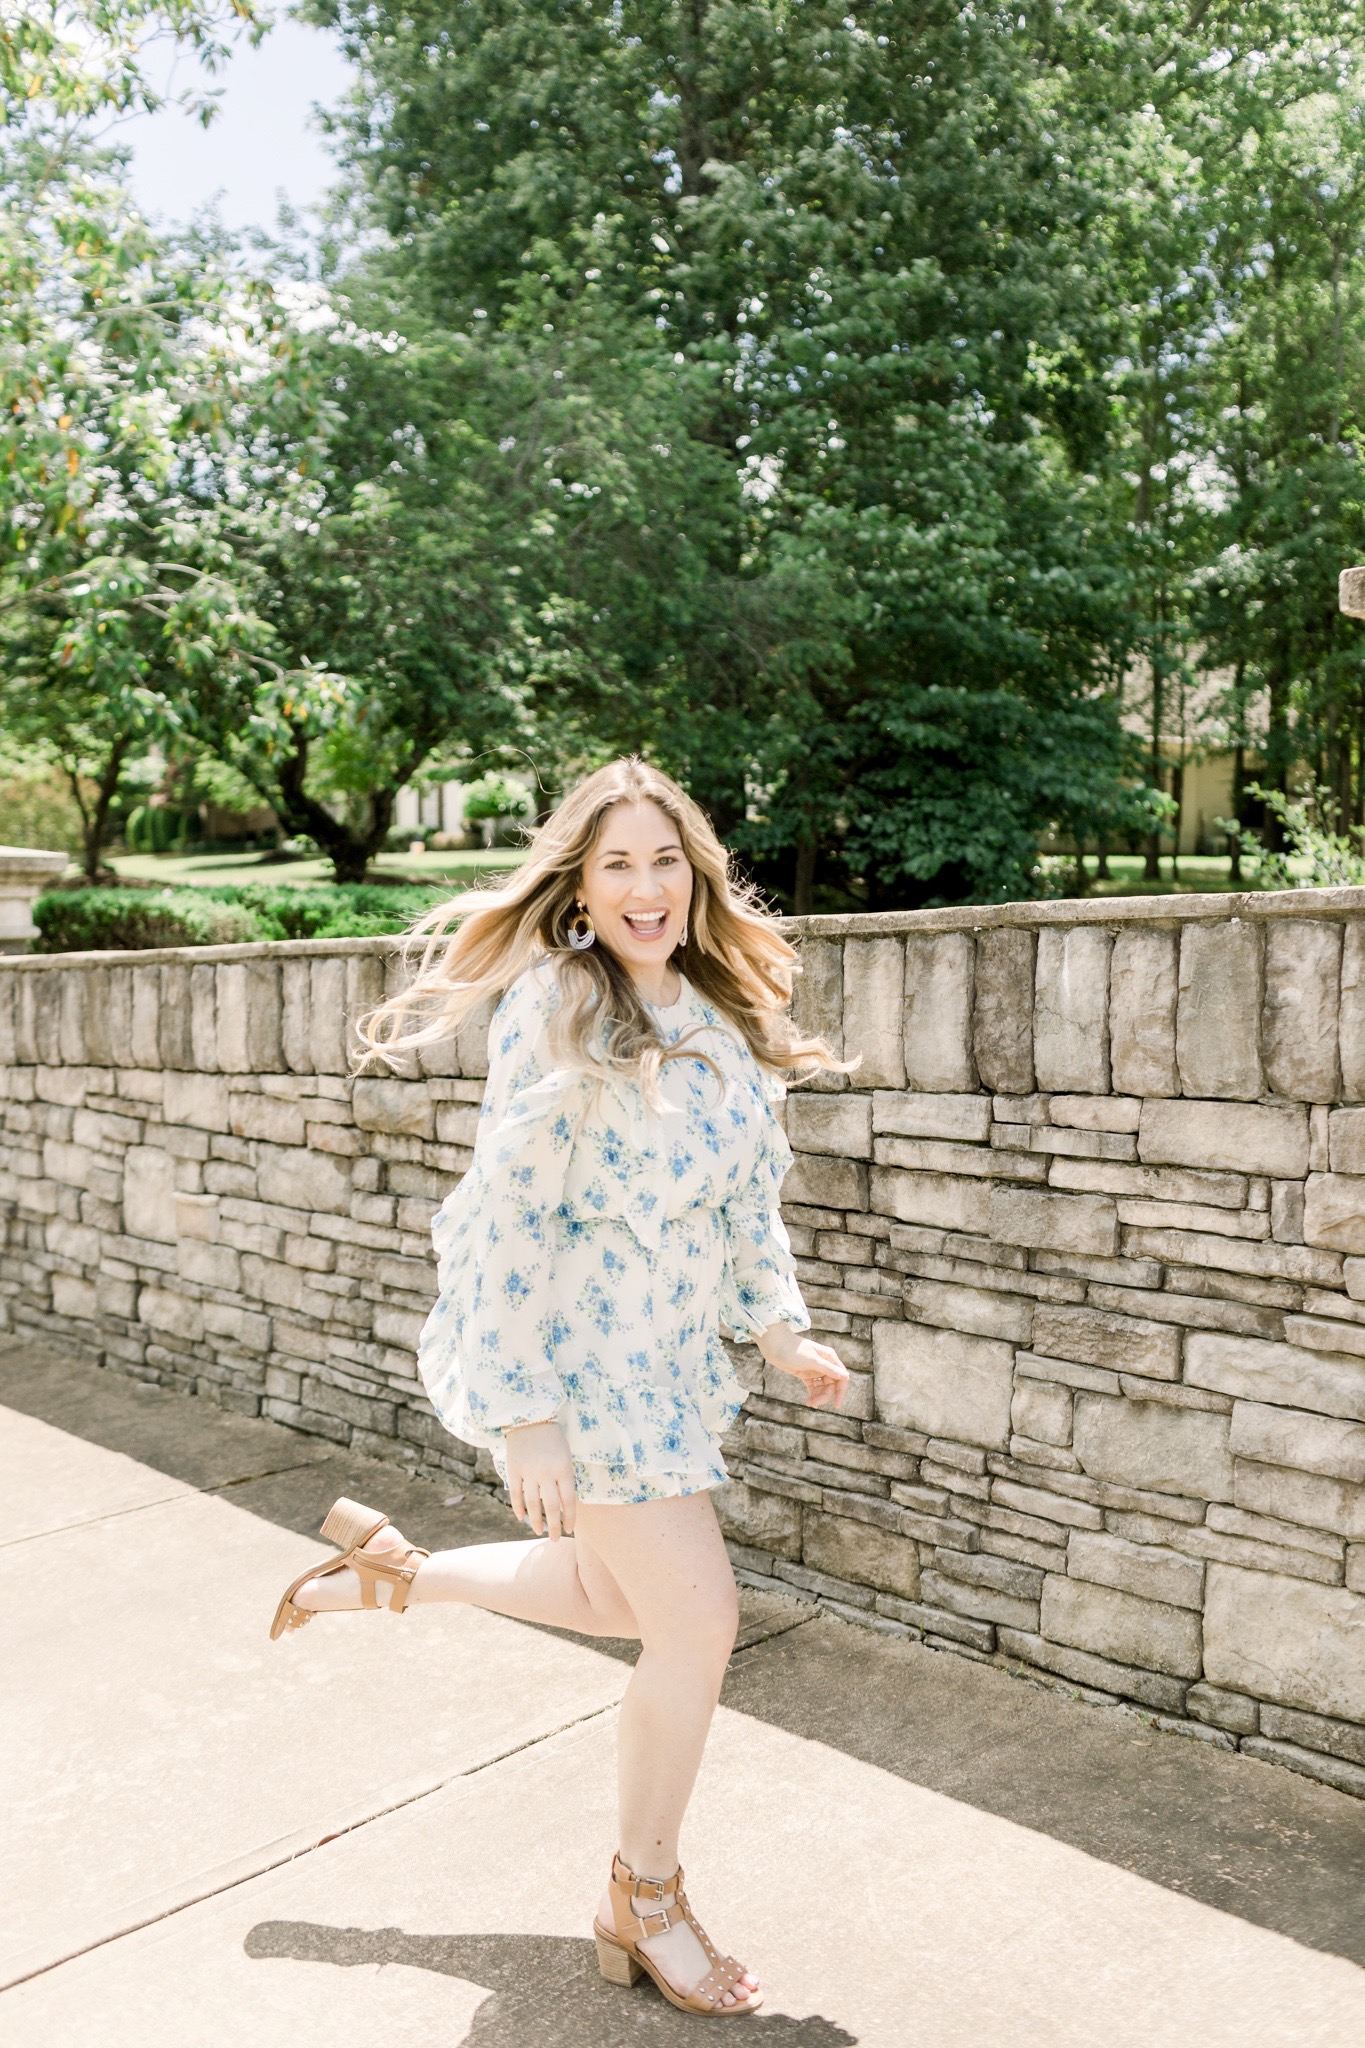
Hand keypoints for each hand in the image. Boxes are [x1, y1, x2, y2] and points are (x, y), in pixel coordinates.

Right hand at [504, 1419, 576, 1538]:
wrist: (530, 1417)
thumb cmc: (553, 1439)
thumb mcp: (566, 1457)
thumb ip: (565, 1479)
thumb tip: (563, 1507)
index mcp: (564, 1468)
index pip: (569, 1501)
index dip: (570, 1518)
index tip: (570, 1529)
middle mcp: (546, 1472)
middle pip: (551, 1507)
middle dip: (554, 1526)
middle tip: (556, 1538)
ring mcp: (528, 1471)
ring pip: (532, 1504)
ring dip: (536, 1521)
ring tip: (539, 1531)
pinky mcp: (513, 1470)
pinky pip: (515, 1495)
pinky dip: (518, 1509)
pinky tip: (522, 1518)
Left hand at [756, 1324, 848, 1409]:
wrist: (774, 1345)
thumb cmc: (793, 1349)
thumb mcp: (811, 1360)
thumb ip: (828, 1369)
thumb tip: (846, 1376)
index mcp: (829, 1358)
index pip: (842, 1377)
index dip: (841, 1391)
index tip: (836, 1405)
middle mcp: (825, 1364)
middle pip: (831, 1385)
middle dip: (825, 1396)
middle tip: (815, 1403)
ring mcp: (815, 1369)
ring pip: (822, 1387)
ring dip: (818, 1397)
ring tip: (809, 1403)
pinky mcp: (805, 1374)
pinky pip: (813, 1387)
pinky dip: (812, 1394)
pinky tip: (808, 1401)